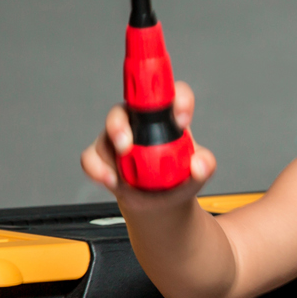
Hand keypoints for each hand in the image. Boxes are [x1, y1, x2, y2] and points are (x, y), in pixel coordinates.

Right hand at [78, 80, 218, 205]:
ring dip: (112, 144)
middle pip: (131, 104)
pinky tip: (111, 181)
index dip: (178, 100)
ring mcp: (120, 135)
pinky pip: (92, 156)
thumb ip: (204, 166)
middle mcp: (141, 120)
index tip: (181, 119)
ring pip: (110, 127)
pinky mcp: (102, 155)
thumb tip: (200, 166)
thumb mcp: (197, 173)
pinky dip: (98, 169)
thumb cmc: (177, 178)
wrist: (159, 202)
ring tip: (120, 171)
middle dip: (128, 120)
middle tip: (129, 143)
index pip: (173, 95)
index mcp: (168, 116)